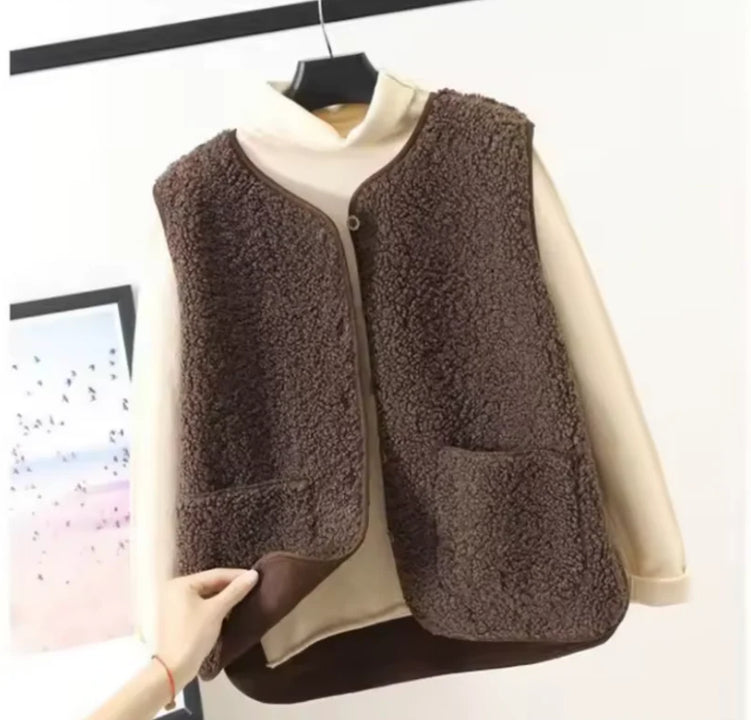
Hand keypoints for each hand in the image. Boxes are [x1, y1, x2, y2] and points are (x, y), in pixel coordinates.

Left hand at [156, 568, 258, 688]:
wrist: (174, 669)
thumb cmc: (194, 635)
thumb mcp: (216, 610)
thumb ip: (235, 591)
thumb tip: (254, 574)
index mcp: (181, 584)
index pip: (214, 574)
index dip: (236, 575)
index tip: (256, 575)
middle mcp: (175, 590)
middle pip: (209, 584)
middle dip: (230, 586)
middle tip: (252, 586)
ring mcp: (175, 604)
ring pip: (206, 595)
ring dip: (224, 596)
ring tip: (244, 595)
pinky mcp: (178, 618)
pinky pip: (201, 605)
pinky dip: (215, 606)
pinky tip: (229, 608)